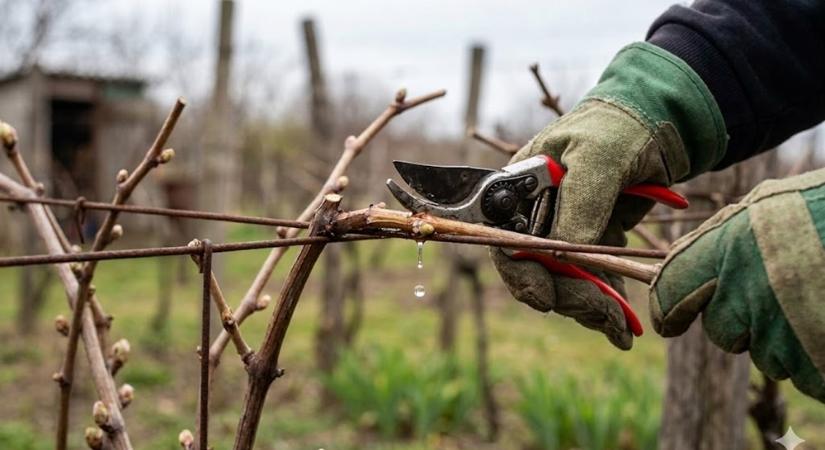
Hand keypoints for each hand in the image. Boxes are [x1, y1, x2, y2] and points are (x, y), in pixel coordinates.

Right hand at [491, 42, 725, 349]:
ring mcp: (562, 232)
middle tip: (602, 314)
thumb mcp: (598, 157)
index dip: (521, 274)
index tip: (545, 298)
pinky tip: (624, 323)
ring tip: (621, 327)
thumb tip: (567, 253)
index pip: (506, 242)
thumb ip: (581, 202)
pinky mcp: (591, 244)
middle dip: (566, 297)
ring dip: (589, 308)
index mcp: (519, 193)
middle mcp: (534, 217)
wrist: (657, 125)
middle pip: (534, 272)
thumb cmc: (616, 129)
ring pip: (563, 284)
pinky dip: (606, 304)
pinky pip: (591, 282)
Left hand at [650, 170, 824, 401]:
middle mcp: (744, 293)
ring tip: (819, 300)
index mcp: (724, 251)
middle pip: (723, 333)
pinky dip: (822, 362)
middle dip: (745, 323)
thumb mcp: (766, 208)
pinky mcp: (817, 361)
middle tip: (782, 296)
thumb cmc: (823, 209)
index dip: (669, 309)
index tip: (670, 320)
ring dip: (790, 340)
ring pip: (770, 358)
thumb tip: (684, 266)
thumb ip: (722, 241)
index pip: (670, 293)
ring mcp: (782, 332)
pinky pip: (810, 378)